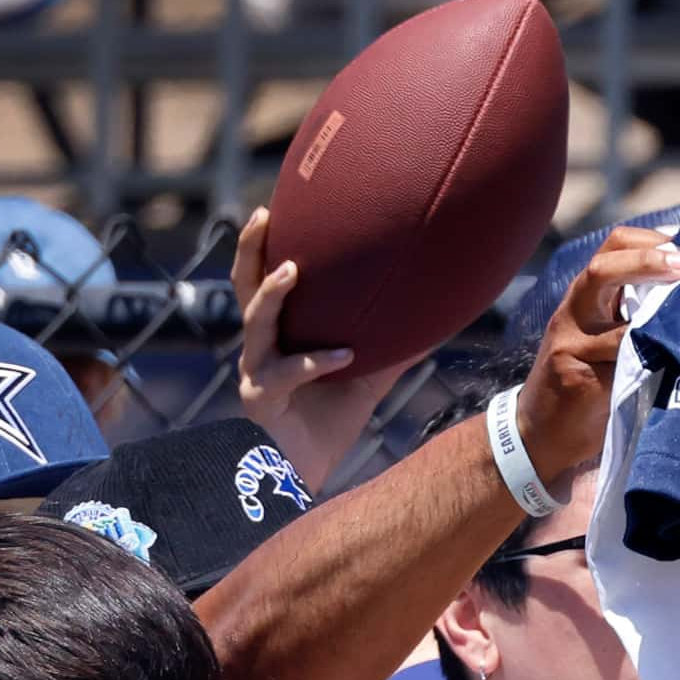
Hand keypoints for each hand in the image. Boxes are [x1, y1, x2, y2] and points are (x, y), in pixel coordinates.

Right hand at [229, 208, 414, 489]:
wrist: (301, 475)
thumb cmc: (328, 422)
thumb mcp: (366, 377)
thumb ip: (391, 348)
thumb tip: (436, 321)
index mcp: (277, 332)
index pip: (265, 277)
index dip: (265, 244)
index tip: (277, 204)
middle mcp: (259, 344)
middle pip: (243, 285)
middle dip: (249, 249)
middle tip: (263, 214)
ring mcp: (254, 369)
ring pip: (254, 322)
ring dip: (272, 294)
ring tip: (293, 270)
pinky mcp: (260, 398)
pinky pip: (286, 372)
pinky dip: (315, 360)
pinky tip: (345, 355)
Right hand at [514, 226, 679, 484]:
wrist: (540, 429)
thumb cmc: (587, 376)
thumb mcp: (605, 333)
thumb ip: (637, 309)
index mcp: (586, 295)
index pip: (613, 245)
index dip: (652, 239)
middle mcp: (574, 313)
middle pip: (603, 269)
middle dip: (649, 261)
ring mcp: (572, 347)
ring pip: (619, 325)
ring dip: (662, 319)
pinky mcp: (578, 380)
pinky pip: (623, 368)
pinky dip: (654, 362)